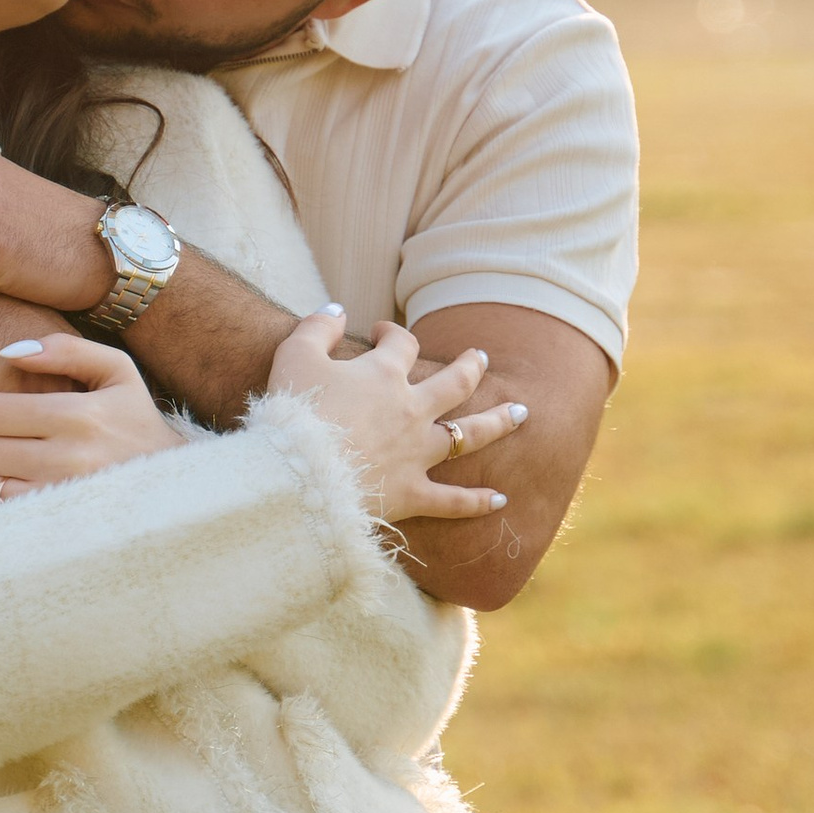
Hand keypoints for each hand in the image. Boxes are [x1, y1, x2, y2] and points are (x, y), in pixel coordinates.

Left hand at [0, 335, 177, 504]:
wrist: (170, 486)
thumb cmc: (134, 422)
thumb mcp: (116, 371)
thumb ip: (65, 350)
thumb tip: (8, 353)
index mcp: (78, 416)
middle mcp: (67, 459)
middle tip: (2, 436)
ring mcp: (58, 498)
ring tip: (13, 461)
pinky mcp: (52, 525)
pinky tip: (21, 484)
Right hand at [267, 313, 516, 525]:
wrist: (296, 470)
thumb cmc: (293, 411)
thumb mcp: (294, 355)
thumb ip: (316, 328)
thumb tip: (335, 310)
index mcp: (384, 375)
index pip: (402, 344)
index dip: (393, 334)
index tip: (380, 334)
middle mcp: (411, 410)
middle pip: (454, 382)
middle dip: (470, 367)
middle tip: (481, 357)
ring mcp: (417, 453)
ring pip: (468, 434)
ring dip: (497, 422)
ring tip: (520, 412)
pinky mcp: (411, 493)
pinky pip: (452, 500)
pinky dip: (477, 502)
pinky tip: (501, 501)